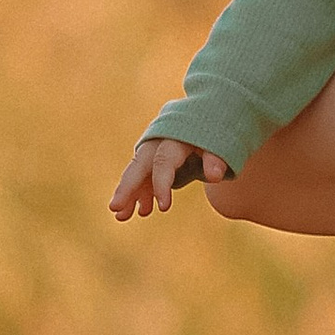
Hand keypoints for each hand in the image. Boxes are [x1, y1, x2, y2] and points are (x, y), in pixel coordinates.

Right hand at [111, 137, 230, 219]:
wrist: (206, 116)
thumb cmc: (214, 131)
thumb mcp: (219, 142)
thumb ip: (216, 158)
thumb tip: (214, 176)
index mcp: (174, 136)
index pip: (163, 162)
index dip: (161, 185)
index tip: (163, 208)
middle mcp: (158, 142)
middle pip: (139, 165)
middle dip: (127, 187)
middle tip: (114, 207)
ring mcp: (153, 150)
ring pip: (137, 173)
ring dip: (129, 195)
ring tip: (121, 217)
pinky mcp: (153, 160)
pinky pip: (143, 178)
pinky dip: (139, 194)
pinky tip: (138, 211)